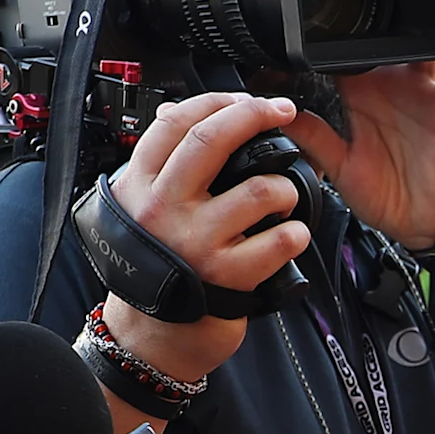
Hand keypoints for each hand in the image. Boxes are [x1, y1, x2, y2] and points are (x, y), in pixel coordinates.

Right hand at [100, 91, 315, 383]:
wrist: (153, 335)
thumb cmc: (155, 268)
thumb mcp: (139, 208)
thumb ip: (158, 164)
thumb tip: (175, 111)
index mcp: (140, 185)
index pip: (175, 123)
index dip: (218, 100)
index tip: (249, 98)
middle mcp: (164, 209)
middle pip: (212, 140)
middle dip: (255, 115)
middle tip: (282, 113)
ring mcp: (195, 241)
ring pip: (258, 189)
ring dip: (284, 188)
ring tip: (283, 199)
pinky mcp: (226, 275)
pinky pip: (278, 241)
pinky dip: (296, 234)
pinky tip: (291, 234)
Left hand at [298, 32, 434, 247]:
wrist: (423, 224)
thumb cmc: (384, 195)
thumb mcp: (340, 168)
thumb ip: (314, 139)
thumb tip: (281, 115)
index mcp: (359, 99)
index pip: (340, 60)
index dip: (325, 41)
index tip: (310, 21)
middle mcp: (390, 90)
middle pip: (383, 44)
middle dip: (375, 20)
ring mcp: (421, 96)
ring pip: (423, 51)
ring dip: (424, 26)